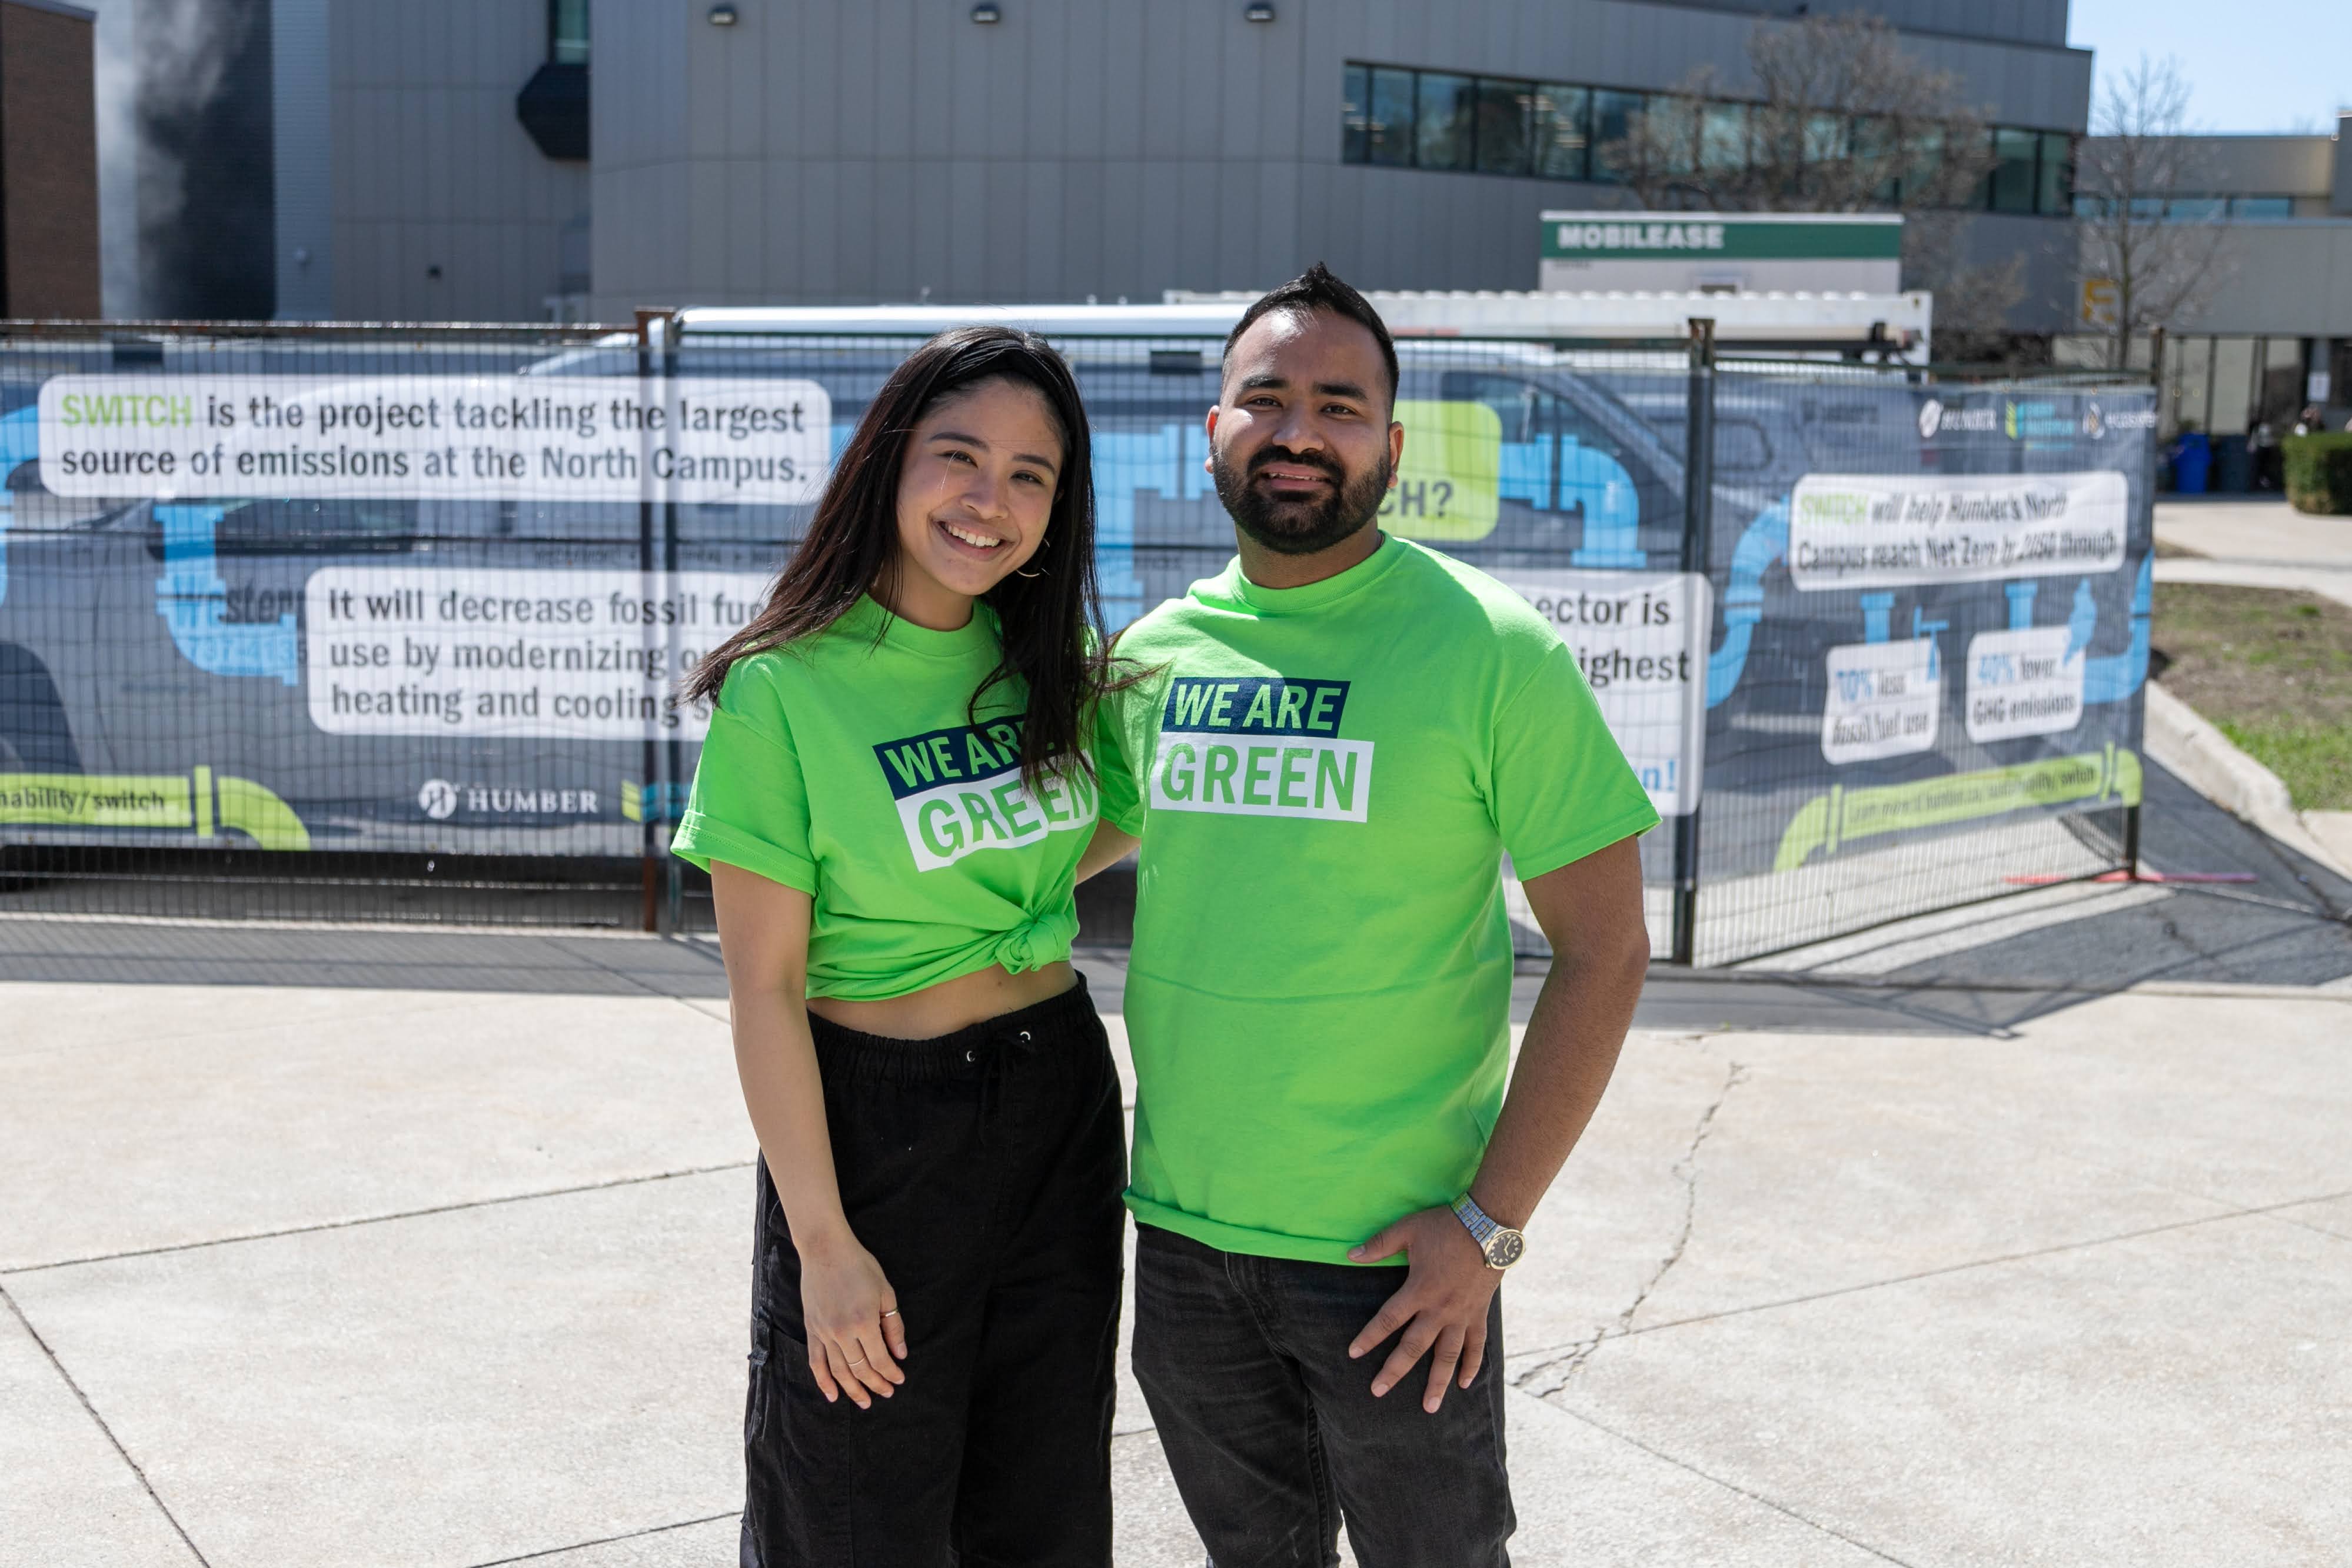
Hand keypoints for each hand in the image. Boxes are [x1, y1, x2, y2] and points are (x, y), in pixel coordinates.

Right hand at [798, 1233, 907, 1408]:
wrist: (825, 1250)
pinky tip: (832, 1395)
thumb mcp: (885, 1292)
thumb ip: (893, 1326)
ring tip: (864, 1402)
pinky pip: (816, 1362)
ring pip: (839, 1371)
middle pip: (861, 1369)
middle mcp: (842, 1332)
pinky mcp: (812, 1330)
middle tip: (886, 1394)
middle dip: (876, 1385)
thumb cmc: (860, 1267)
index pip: (880, 1359)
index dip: (891, 1373)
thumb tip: (900, 1354)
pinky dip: (823, 1381)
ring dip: (853, 1390)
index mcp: (864, 1322)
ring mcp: (824, 1333)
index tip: (899, 1380)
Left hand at [1346, 1206, 1500, 1412]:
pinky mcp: (1480, 1314)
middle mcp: (1440, 1309)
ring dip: (1437, 1383)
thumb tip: (1350, 1254)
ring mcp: (1462, 1316)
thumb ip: (1379, 1244)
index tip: (1353, 1354)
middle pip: (1414, 1347)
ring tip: (1429, 1407)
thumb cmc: (1446, 1226)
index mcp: (1419, 1290)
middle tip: (1378, 1392)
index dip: (1369, 1337)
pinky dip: (1472, 1366)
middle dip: (1394, 1371)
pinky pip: (1477, 1346)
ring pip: (1448, 1356)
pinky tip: (1465, 1384)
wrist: (1490, 1226)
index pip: (1388, 1320)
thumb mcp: (1408, 1229)